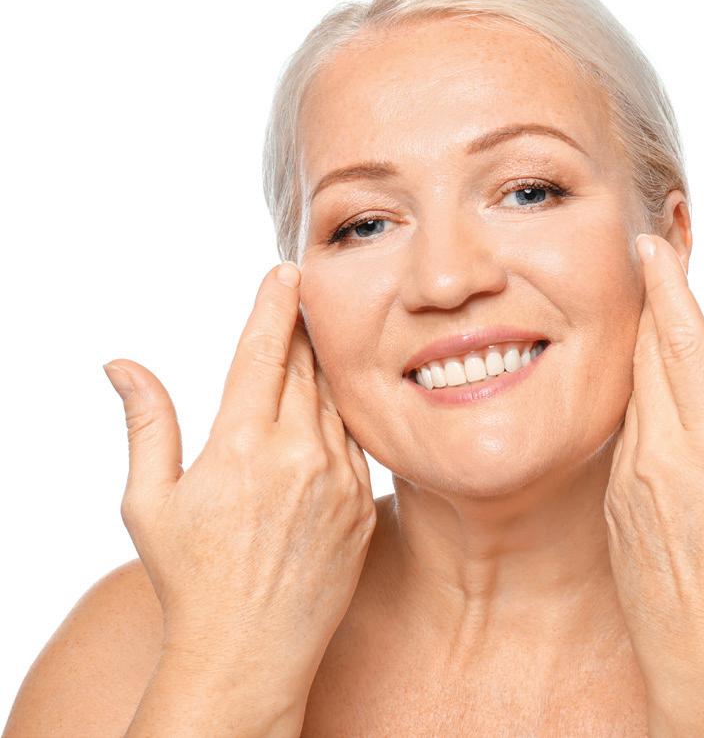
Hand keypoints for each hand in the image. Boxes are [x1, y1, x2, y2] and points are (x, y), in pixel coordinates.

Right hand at [102, 262, 375, 697]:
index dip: (276, 305)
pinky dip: (344, 418)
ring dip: (326, 370)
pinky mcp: (363, 504)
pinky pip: (357, 442)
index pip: (264, 352)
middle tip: (304, 297)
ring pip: (337, 402)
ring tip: (318, 347)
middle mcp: (299, 455)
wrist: (252, 652)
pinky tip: (334, 408)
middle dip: (303, 328)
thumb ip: (147, 423)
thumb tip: (121, 364)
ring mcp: (339, 480)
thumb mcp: (150, 502)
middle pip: (306, 367)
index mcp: (242, 446)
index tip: (287, 270)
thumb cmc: (191, 578)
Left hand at [604, 234, 703, 693]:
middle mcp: (660, 451)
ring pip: (631, 390)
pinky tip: (648, 392)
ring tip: (650, 314)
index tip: (652, 248)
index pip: (682, 347)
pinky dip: (635, 396)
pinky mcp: (614, 495)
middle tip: (650, 261)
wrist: (699, 653)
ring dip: (641, 348)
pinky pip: (623, 429)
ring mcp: (629, 474)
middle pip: (647, 356)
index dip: (667, 291)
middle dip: (649, 303)